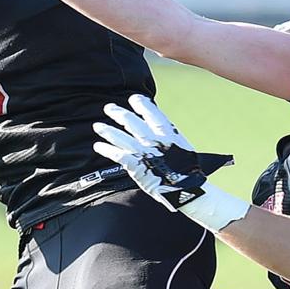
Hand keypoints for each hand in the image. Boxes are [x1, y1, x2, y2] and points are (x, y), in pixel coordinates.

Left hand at [92, 94, 232, 211]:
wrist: (188, 190)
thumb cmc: (192, 174)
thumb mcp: (191, 153)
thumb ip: (177, 143)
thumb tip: (188, 142)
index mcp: (169, 133)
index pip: (152, 112)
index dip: (141, 104)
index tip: (134, 99)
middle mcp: (154, 139)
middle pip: (131, 121)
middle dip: (118, 113)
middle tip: (109, 108)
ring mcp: (144, 151)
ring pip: (120, 136)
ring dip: (107, 130)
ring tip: (98, 126)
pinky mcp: (136, 165)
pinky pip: (117, 154)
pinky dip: (107, 149)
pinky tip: (98, 146)